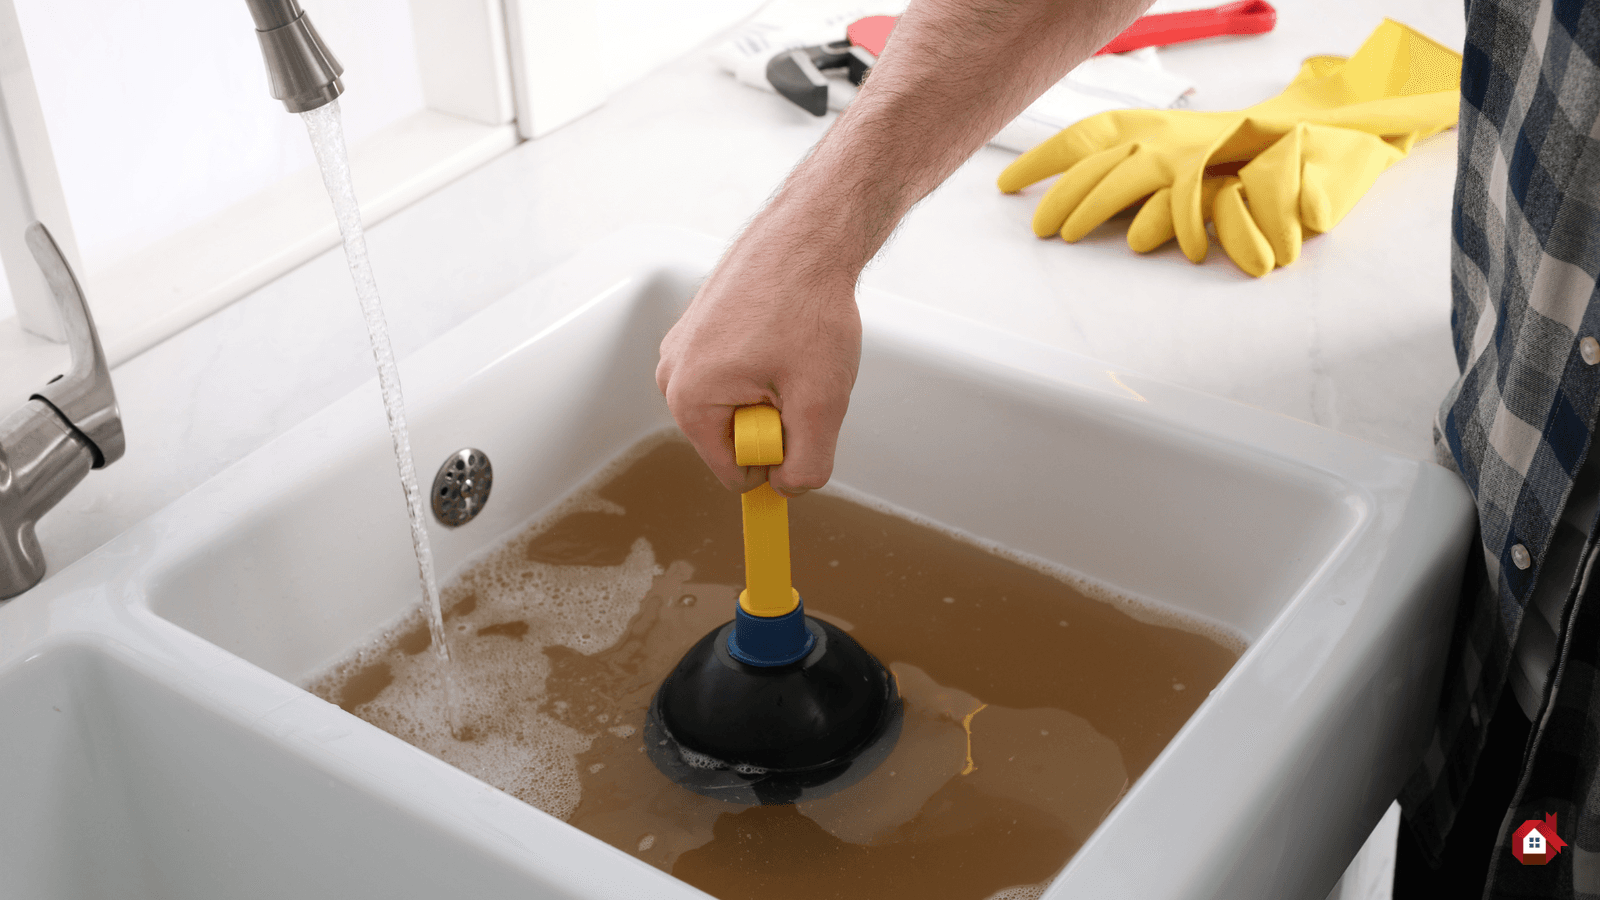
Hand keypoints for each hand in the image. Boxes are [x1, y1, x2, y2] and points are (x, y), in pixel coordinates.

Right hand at [657, 218, 861, 497]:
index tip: (801, 418)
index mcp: (688, 399)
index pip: (735, 474)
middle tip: (799, 378)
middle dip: (774, 421)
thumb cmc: (807, 306)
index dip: (778, 457)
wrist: (808, 234)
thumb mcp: (821, 402)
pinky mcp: (698, 331)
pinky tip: (783, 333)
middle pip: (732, 439)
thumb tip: (787, 488)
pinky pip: (734, 376)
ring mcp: (681, 349)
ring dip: (772, 393)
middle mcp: (671, 375)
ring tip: (792, 352)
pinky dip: (765, 366)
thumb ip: (807, 464)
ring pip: (736, 406)